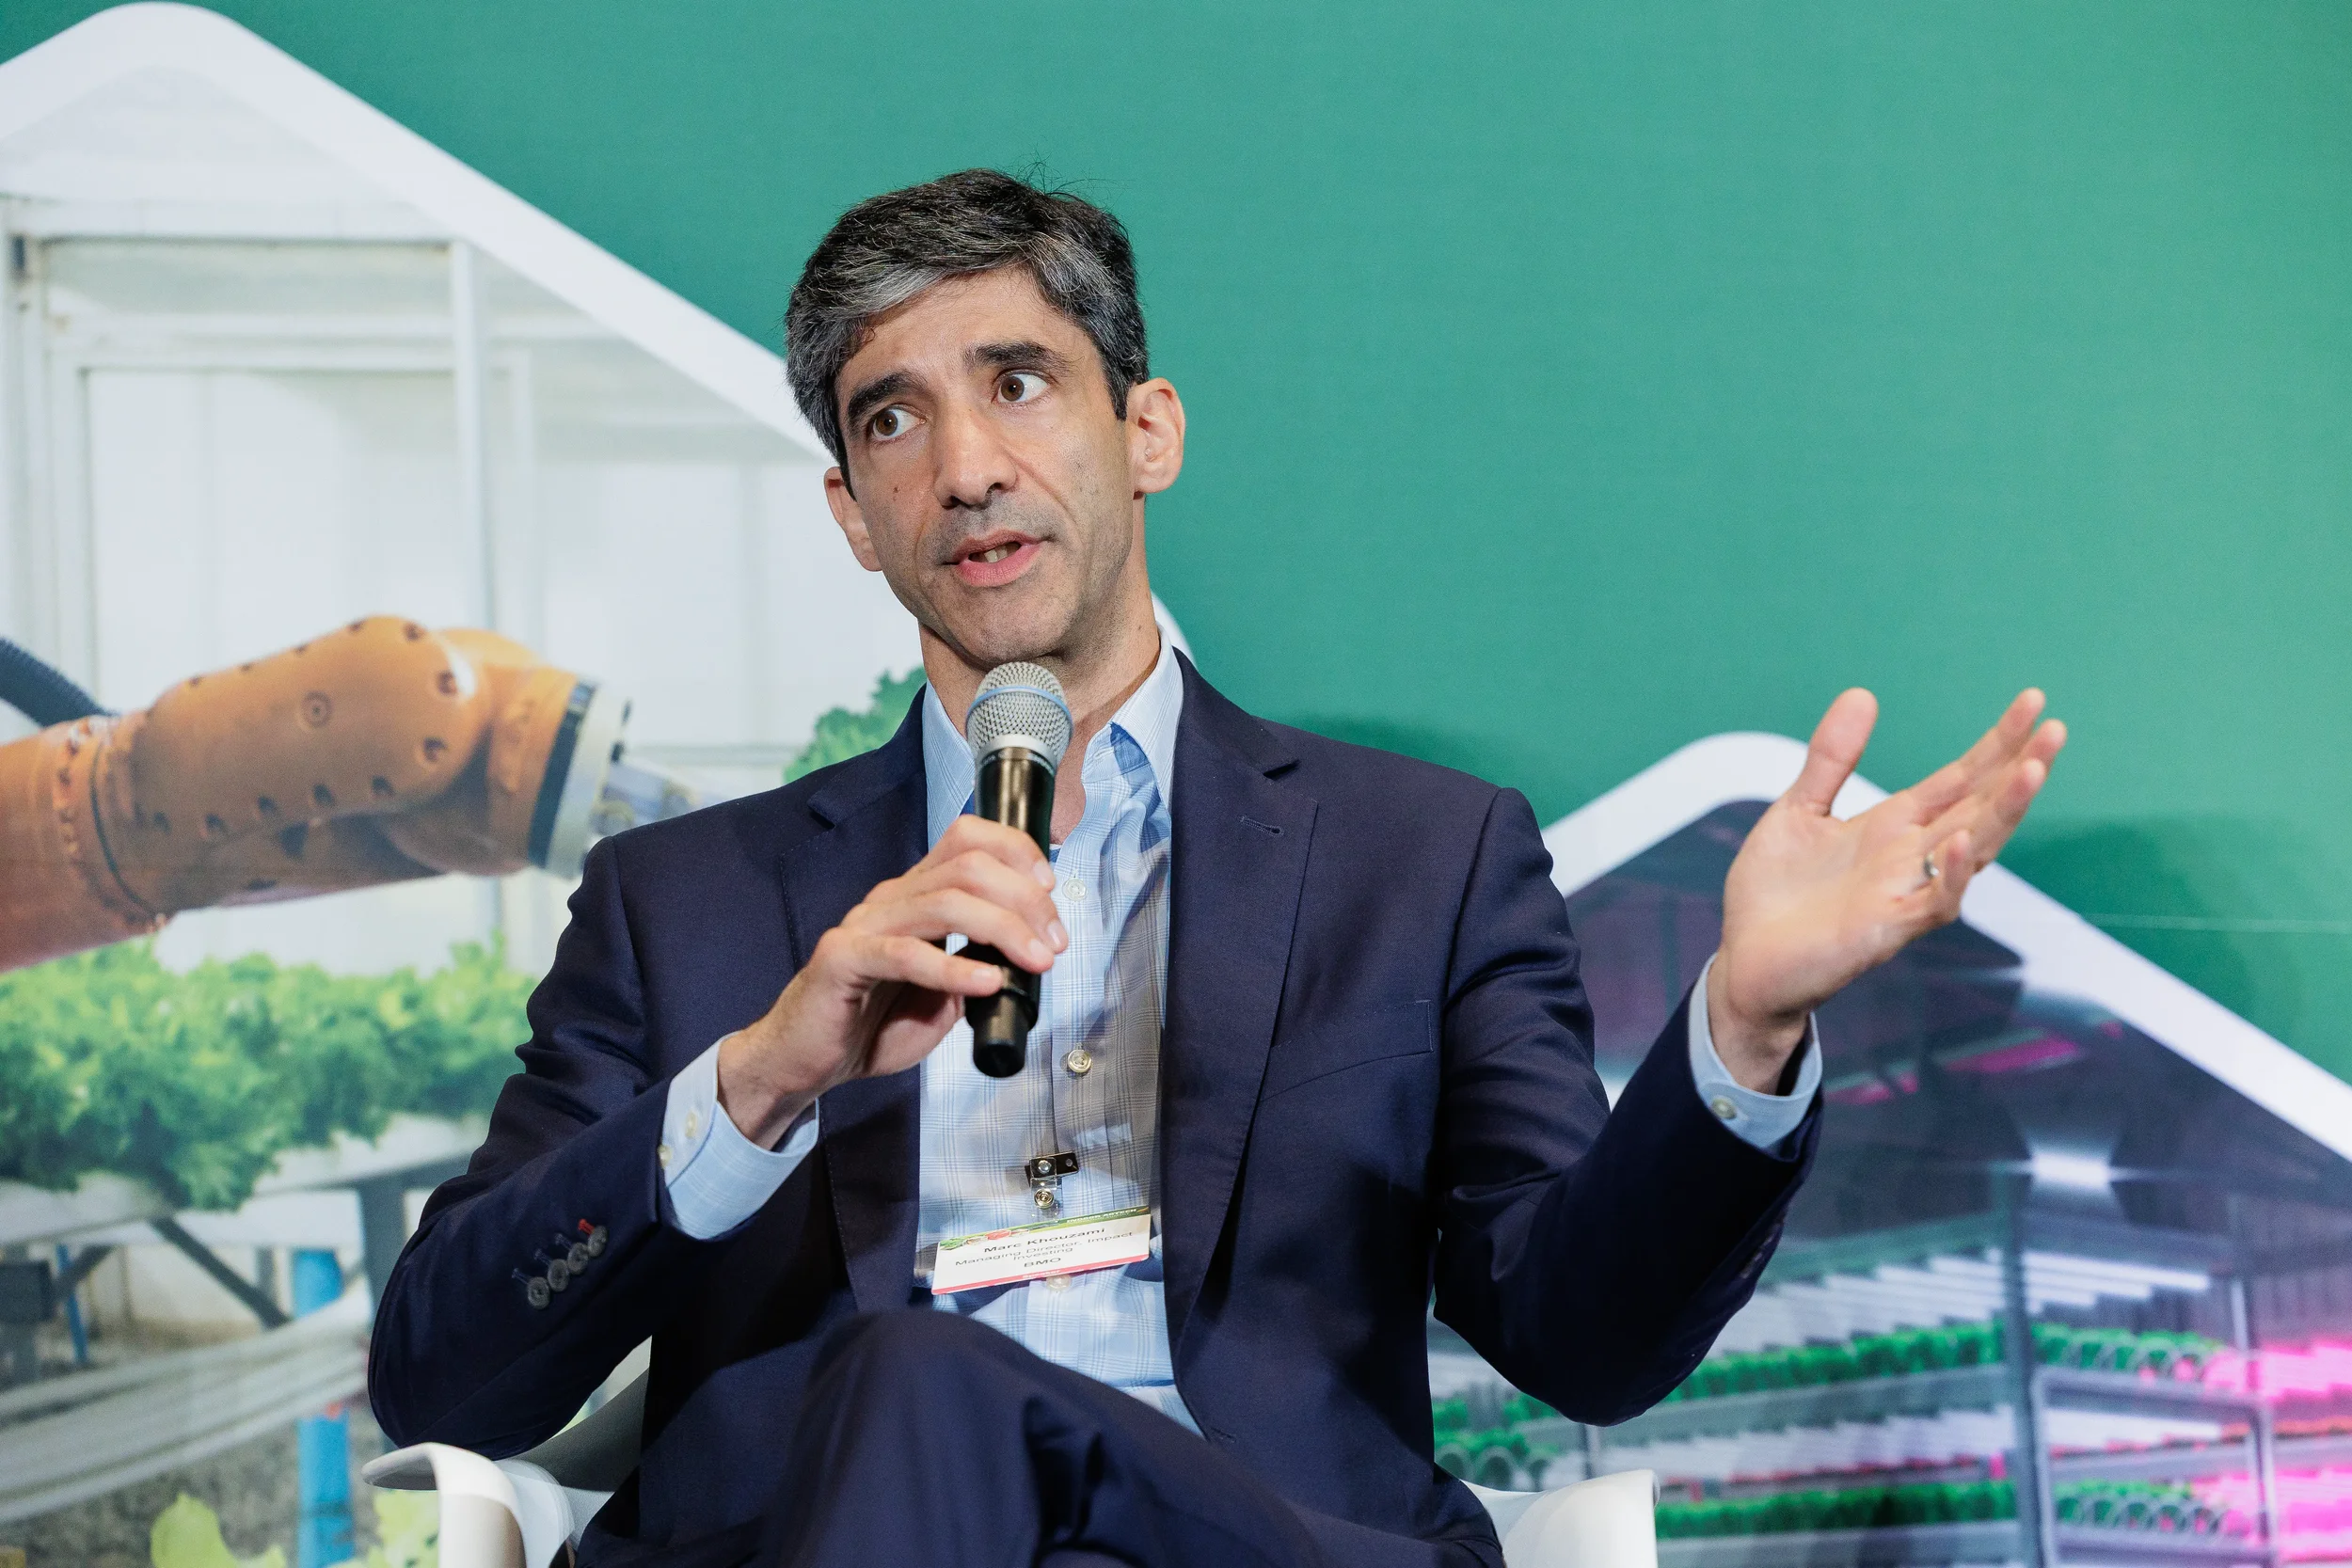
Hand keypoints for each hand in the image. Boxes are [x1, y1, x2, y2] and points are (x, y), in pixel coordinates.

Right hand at [717, 816, 1067, 1145]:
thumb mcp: (942, 993)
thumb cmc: (871, 1025)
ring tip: (1036, 961)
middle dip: (1025, 899)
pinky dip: (953, 968)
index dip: (1016, 852)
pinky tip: (986, 984)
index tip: (1050, 893)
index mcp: (915, 896)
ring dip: (1004, 929)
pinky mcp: (844, 959)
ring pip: (945, 901)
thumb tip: (1021, 957)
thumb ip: (976, 965)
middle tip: (1054, 942)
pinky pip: (905, 954)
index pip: (966, 839)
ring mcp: (865, 925)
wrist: (806, 1060)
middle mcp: (891, 899)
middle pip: (968, 866)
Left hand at [1707, 688, 2066, 1089]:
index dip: (1997, 742)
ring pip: (1974, 850)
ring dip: (2004, 812)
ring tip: (2033, 769)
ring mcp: (1905, 893)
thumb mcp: (1799, 810)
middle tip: (2056, 728)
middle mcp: (1910, 857)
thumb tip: (1863, 693)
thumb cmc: (1775, 893)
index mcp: (1894, 826)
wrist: (1745, 962)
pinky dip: (1949, 874)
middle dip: (2019, 768)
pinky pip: (1934, 903)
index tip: (2033, 700)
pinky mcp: (1886, 929)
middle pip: (1981, 806)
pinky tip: (1958, 841)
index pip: (1961, 777)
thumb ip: (1831, 758)